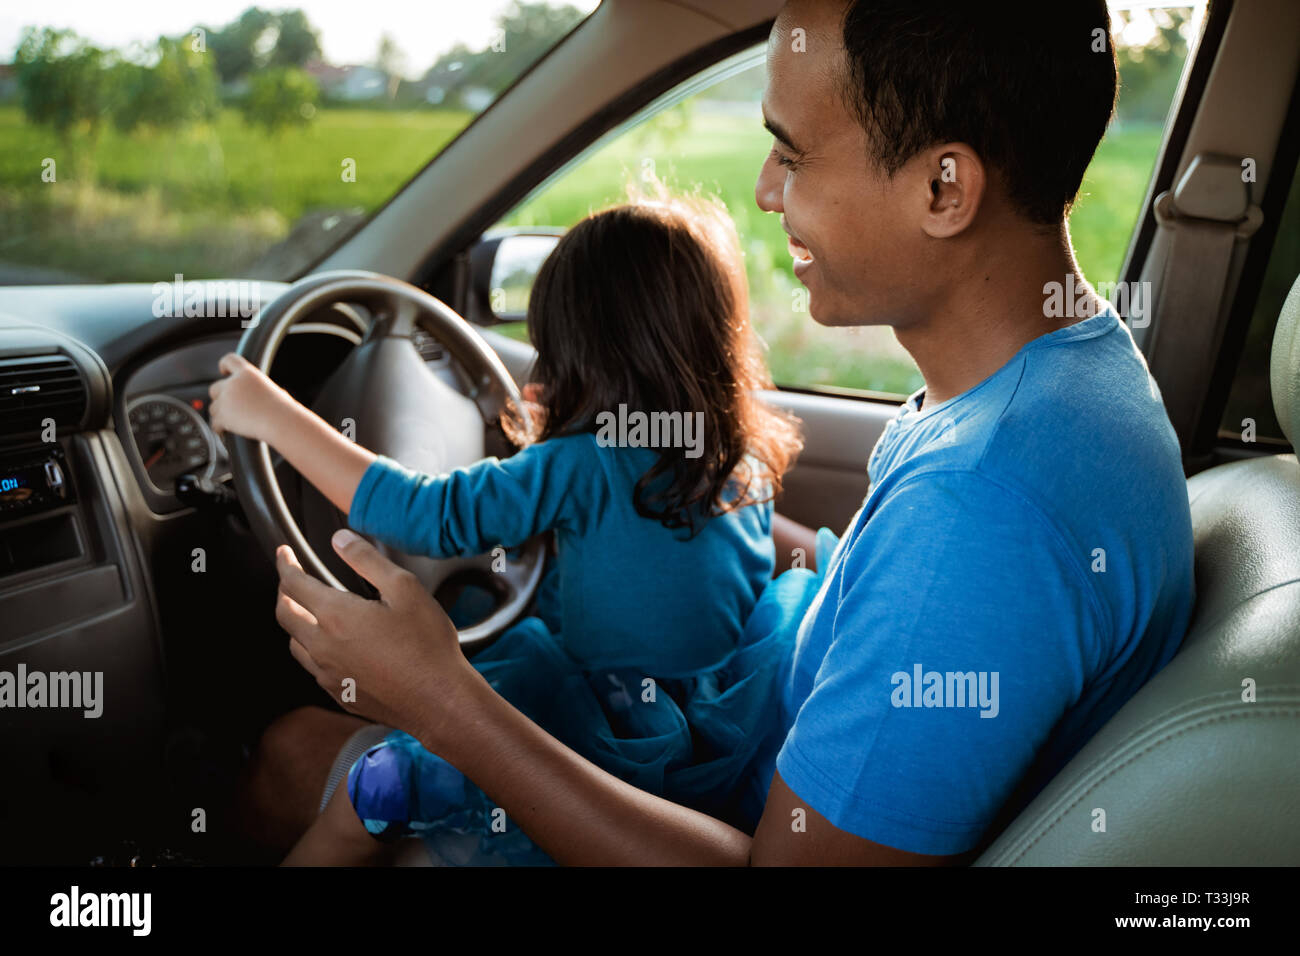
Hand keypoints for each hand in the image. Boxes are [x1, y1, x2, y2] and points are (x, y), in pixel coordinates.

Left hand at [208, 353, 299, 444]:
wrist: (280, 423)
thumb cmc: (283, 409)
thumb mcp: (274, 391)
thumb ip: (260, 389)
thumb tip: (261, 395)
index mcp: (248, 373)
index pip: (229, 360)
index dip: (224, 365)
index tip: (223, 371)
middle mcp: (233, 384)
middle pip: (214, 388)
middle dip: (220, 398)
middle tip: (232, 407)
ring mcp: (226, 400)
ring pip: (213, 408)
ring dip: (221, 415)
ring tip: (236, 423)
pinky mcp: (222, 417)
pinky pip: (214, 423)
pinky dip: (221, 428)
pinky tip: (229, 431)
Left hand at [274, 529, 479, 743]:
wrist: (439, 699)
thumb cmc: (427, 645)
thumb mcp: (405, 589)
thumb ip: (367, 560)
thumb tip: (340, 540)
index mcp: (336, 616)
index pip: (293, 584)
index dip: (285, 564)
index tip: (284, 554)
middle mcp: (323, 646)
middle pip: (284, 614)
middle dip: (283, 592)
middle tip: (291, 580)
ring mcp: (328, 674)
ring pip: (295, 643)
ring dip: (295, 623)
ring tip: (308, 612)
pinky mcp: (339, 693)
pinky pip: (312, 667)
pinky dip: (312, 650)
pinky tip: (331, 647)